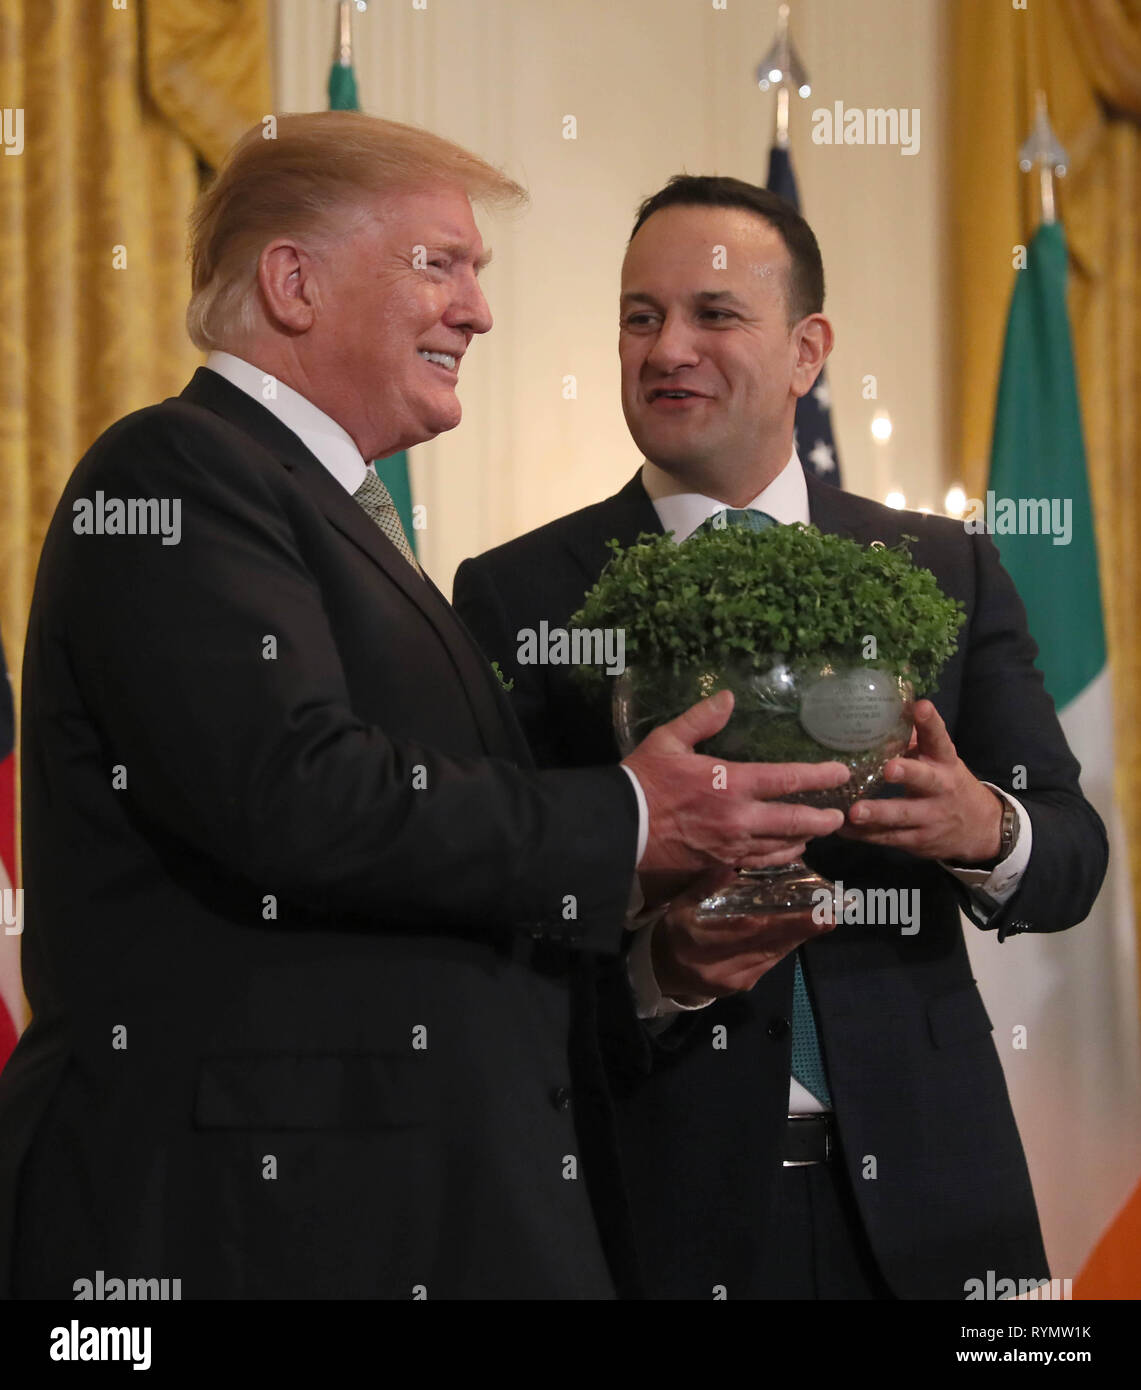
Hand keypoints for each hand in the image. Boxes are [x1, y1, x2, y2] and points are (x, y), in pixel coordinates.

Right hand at [624, 690, 848, 876]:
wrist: (620, 827)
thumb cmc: (643, 780)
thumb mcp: (668, 740)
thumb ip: (702, 719)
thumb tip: (728, 697)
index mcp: (731, 782)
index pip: (787, 779)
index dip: (819, 776)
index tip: (841, 773)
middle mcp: (740, 817)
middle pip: (795, 820)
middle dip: (822, 819)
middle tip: (839, 816)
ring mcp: (732, 844)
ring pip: (780, 846)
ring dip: (803, 839)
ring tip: (817, 833)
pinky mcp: (720, 862)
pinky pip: (759, 861)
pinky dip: (778, 856)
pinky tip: (786, 851)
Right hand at [651, 867, 835, 1000]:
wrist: (663, 970)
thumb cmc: (674, 930)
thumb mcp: (680, 904)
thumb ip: (706, 886)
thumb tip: (731, 866)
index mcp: (699, 940)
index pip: (747, 929)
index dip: (782, 920)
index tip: (810, 909)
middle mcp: (719, 965)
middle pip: (768, 944)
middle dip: (802, 928)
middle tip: (830, 914)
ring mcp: (734, 980)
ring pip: (773, 954)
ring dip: (799, 936)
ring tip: (825, 919)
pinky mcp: (743, 985)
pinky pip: (769, 961)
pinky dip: (787, 944)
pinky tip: (802, 932)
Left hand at [838, 699, 1003, 862]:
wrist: (981, 830)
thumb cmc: (949, 785)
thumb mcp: (940, 761)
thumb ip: (916, 738)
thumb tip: (888, 705)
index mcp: (944, 762)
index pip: (939, 738)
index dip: (930, 723)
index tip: (920, 706)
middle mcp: (940, 788)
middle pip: (925, 779)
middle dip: (907, 773)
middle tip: (889, 769)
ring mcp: (930, 817)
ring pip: (903, 815)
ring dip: (878, 813)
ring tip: (855, 812)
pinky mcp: (917, 840)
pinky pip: (888, 837)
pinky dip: (864, 835)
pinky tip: (842, 829)